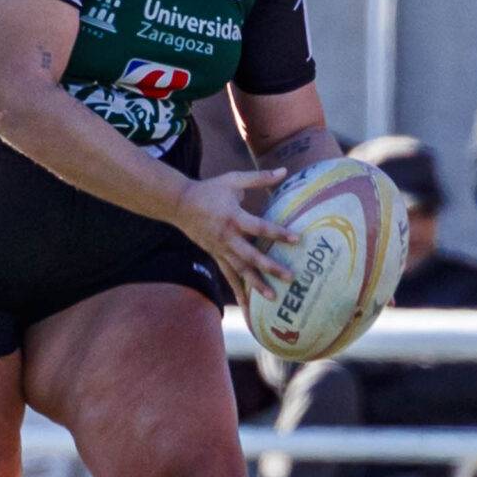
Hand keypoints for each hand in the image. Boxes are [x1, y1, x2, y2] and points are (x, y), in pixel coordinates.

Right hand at [171, 168, 292, 299]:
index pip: (260, 228)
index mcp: (234, 217)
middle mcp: (227, 237)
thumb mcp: (233, 180)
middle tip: (291, 277)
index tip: (297, 240)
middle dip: (271, 267)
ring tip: (273, 298)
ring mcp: (220, 249)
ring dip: (256, 284)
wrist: (179, 203)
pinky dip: (238, 290)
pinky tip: (248, 306)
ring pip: (240, 270)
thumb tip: (285, 171)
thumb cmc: (210, 189)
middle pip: (251, 256)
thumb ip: (259, 178)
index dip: (278, 233)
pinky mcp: (215, 255)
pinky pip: (228, 275)